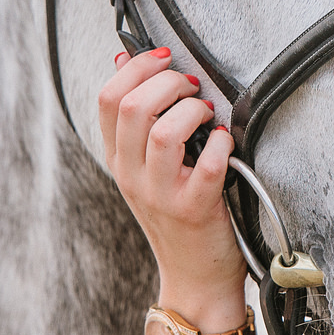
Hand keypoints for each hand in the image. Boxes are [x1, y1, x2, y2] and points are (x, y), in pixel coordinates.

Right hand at [98, 48, 247, 330]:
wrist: (194, 276)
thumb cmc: (177, 212)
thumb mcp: (144, 166)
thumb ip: (136, 119)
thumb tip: (124, 60)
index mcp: (118, 159)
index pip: (108, 99)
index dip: (138, 68)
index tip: (165, 58)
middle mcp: (132, 176)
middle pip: (133, 108)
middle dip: (168, 82)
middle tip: (192, 87)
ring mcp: (161, 195)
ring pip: (163, 133)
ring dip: (192, 111)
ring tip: (207, 114)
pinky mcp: (195, 210)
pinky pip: (208, 167)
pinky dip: (222, 146)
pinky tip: (225, 142)